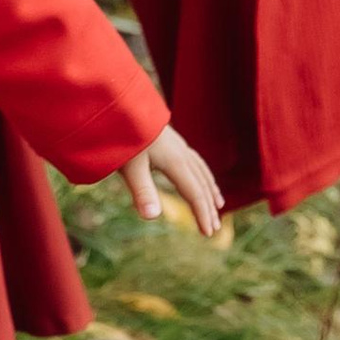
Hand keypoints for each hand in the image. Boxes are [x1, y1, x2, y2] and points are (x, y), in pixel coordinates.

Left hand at [119, 124, 223, 238]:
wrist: (120, 105)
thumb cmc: (124, 137)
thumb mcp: (130, 167)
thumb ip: (142, 192)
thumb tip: (153, 218)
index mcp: (176, 162)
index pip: (195, 193)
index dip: (202, 214)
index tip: (208, 234)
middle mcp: (182, 153)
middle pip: (201, 184)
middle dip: (209, 207)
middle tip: (214, 229)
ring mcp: (178, 145)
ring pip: (201, 171)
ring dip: (210, 190)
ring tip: (218, 204)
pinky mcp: (171, 140)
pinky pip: (195, 161)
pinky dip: (202, 174)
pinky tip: (198, 176)